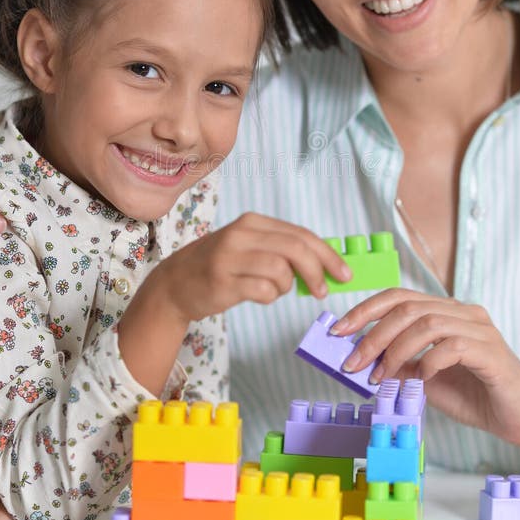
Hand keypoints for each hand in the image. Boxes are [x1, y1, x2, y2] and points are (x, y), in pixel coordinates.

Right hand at [118, 213, 351, 394]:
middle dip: (318, 272)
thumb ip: (282, 250)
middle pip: (296, 249)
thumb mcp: (249, 247)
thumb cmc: (220, 266)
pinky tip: (261, 295)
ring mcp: (229, 258)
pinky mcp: (222, 281)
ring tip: (276, 290)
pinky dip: (270, 296)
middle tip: (322, 291)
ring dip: (287, 286)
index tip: (344, 273)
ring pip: (281, 270)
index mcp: (252, 223)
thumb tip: (325, 264)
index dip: (327, 255)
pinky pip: (263, 290)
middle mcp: (241, 235)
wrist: (175, 283)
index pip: (301, 234)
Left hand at [332, 288, 519, 447]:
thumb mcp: (423, 379)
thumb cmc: (473, 395)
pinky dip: (428, 363)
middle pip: (407, 308)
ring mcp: (480, 329)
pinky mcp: (491, 351)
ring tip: (381, 376)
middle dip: (372, 335)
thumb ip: (398, 365)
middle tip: (353, 363)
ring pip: (426, 323)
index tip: (338, 331)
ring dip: (395, 350)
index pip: (398, 296)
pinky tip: (421, 381)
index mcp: (445, 311)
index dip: (364, 310)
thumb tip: (359, 357)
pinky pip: (452, 346)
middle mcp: (463, 312)